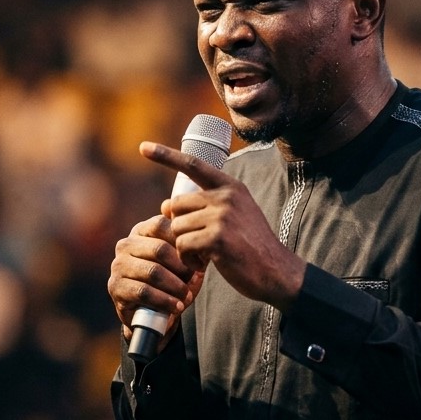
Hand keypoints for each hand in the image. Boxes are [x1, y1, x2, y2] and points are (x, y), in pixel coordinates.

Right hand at [108, 211, 204, 349]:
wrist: (153, 312)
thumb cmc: (172, 280)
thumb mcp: (185, 262)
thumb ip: (192, 248)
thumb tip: (202, 243)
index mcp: (142, 230)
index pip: (161, 224)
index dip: (182, 241)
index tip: (199, 259)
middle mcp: (126, 244)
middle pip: (158, 249)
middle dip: (181, 266)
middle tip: (194, 278)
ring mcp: (118, 265)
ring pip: (152, 272)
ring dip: (175, 286)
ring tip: (187, 296)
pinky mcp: (115, 287)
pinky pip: (143, 292)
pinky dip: (164, 301)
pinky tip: (176, 307)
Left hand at [139, 141, 305, 311]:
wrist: (276, 272)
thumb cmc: (251, 247)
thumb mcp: (234, 216)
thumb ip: (204, 206)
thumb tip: (165, 204)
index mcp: (230, 187)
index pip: (193, 164)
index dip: (166, 156)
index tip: (143, 147)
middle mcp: (226, 196)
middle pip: (176, 205)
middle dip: (179, 227)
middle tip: (197, 244)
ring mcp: (222, 216)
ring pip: (177, 228)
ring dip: (184, 247)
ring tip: (205, 255)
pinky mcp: (217, 238)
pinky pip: (183, 246)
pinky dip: (188, 260)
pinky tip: (205, 264)